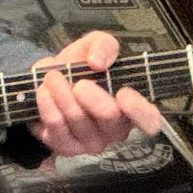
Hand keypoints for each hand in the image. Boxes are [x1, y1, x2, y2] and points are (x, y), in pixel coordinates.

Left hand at [30, 30, 160, 157]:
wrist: (47, 82)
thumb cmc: (80, 68)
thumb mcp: (94, 46)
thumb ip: (103, 45)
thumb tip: (98, 61)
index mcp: (132, 107)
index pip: (149, 120)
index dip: (139, 110)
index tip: (123, 92)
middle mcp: (116, 129)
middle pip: (109, 117)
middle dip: (90, 95)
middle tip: (78, 82)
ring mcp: (92, 142)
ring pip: (78, 119)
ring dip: (62, 94)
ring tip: (52, 78)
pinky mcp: (68, 147)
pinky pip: (57, 128)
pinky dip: (48, 105)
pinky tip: (44, 92)